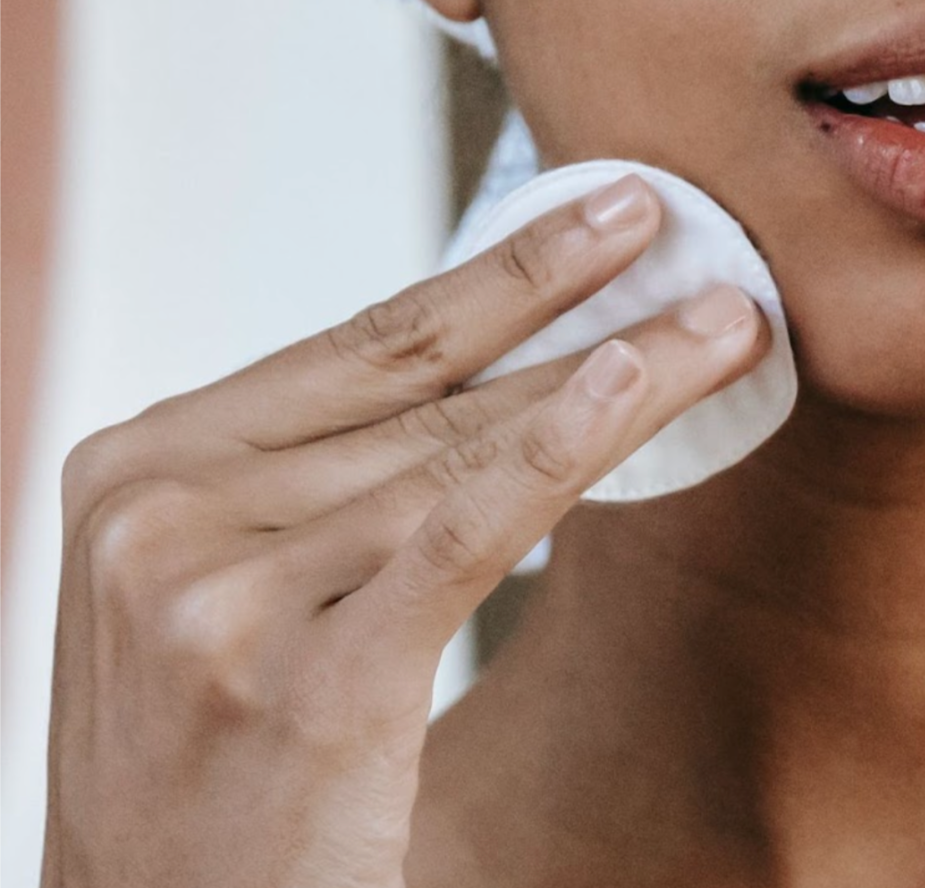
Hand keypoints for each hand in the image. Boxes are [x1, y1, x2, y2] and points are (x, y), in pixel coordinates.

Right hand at [40, 175, 768, 887]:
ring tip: (724, 321)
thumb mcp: (223, 596)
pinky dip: (557, 451)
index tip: (606, 216)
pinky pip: (461, 533)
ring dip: (613, 376)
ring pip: (462, 450)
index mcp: (136, 468)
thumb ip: (321, 489)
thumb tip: (505, 386)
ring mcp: (221, 592)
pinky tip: (632, 385)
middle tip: (689, 233)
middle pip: (424, 388)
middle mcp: (163, 512)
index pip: (362, 346)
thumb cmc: (210, 772)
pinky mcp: (304, 679)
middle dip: (574, 302)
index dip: (501, 274)